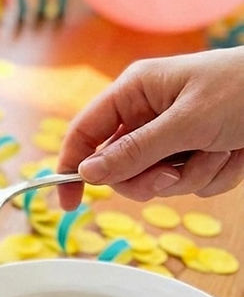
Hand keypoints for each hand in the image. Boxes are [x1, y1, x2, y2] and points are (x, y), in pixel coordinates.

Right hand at [58, 47, 243, 209]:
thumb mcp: (186, 123)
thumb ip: (135, 151)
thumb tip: (88, 174)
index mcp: (135, 92)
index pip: (85, 133)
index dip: (70, 167)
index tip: (69, 203)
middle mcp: (149, 114)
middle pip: (120, 167)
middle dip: (150, 178)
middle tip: (173, 175)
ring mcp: (174, 135)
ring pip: (158, 180)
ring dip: (192, 175)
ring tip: (221, 150)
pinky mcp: (199, 152)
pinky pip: (190, 183)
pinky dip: (216, 176)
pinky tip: (236, 153)